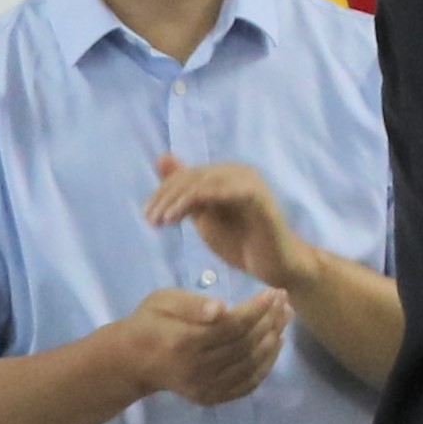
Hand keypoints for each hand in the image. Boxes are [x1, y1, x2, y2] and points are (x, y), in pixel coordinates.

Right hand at [117, 283, 288, 408]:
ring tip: (284, 319)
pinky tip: (275, 346)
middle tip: (285, 302)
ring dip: (273, 342)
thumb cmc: (149, 323)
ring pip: (251, 366)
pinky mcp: (210, 398)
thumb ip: (192, 304)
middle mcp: (198, 370)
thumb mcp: (162, 301)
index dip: (258, 309)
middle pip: (246, 345)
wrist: (132, 361)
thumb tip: (222, 309)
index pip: (234, 326)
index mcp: (185, 343)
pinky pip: (246, 385)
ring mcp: (205, 388)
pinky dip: (266, 366)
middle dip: (270, 321)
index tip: (274, 292)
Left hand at [147, 155, 309, 291]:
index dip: (163, 192)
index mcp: (227, 174)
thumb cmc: (242, 243)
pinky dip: (197, 201)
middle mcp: (238, 171)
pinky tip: (178, 217)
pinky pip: (223, 192)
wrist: (275, 266)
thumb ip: (186, 193)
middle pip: (193, 176)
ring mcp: (249, 182)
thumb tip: (161, 158)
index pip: (187, 175)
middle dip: (166, 197)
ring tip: (161, 220)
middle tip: (150, 219)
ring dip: (177, 200)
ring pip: (204, 182)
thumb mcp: (205, 218)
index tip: (147, 215)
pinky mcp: (257, 196)